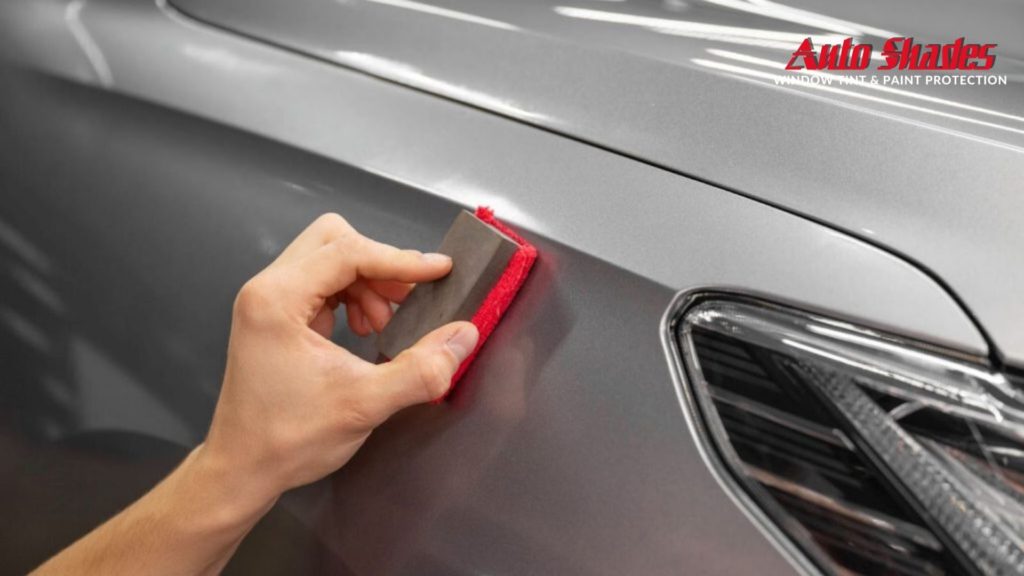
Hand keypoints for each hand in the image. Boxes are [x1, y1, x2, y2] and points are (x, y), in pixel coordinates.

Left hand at [203, 213, 478, 503]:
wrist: (244, 469)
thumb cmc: (285, 439)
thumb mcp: (365, 405)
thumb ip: (420, 370)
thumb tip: (462, 337)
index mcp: (275, 300)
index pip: (348, 252)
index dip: (400, 260)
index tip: (440, 271)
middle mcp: (266, 290)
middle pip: (335, 240)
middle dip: (380, 266)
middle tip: (408, 299)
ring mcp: (269, 301)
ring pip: (331, 258)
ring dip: (369, 283)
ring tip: (385, 325)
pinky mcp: (278, 315)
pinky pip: (325, 283)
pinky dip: (355, 296)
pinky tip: (367, 330)